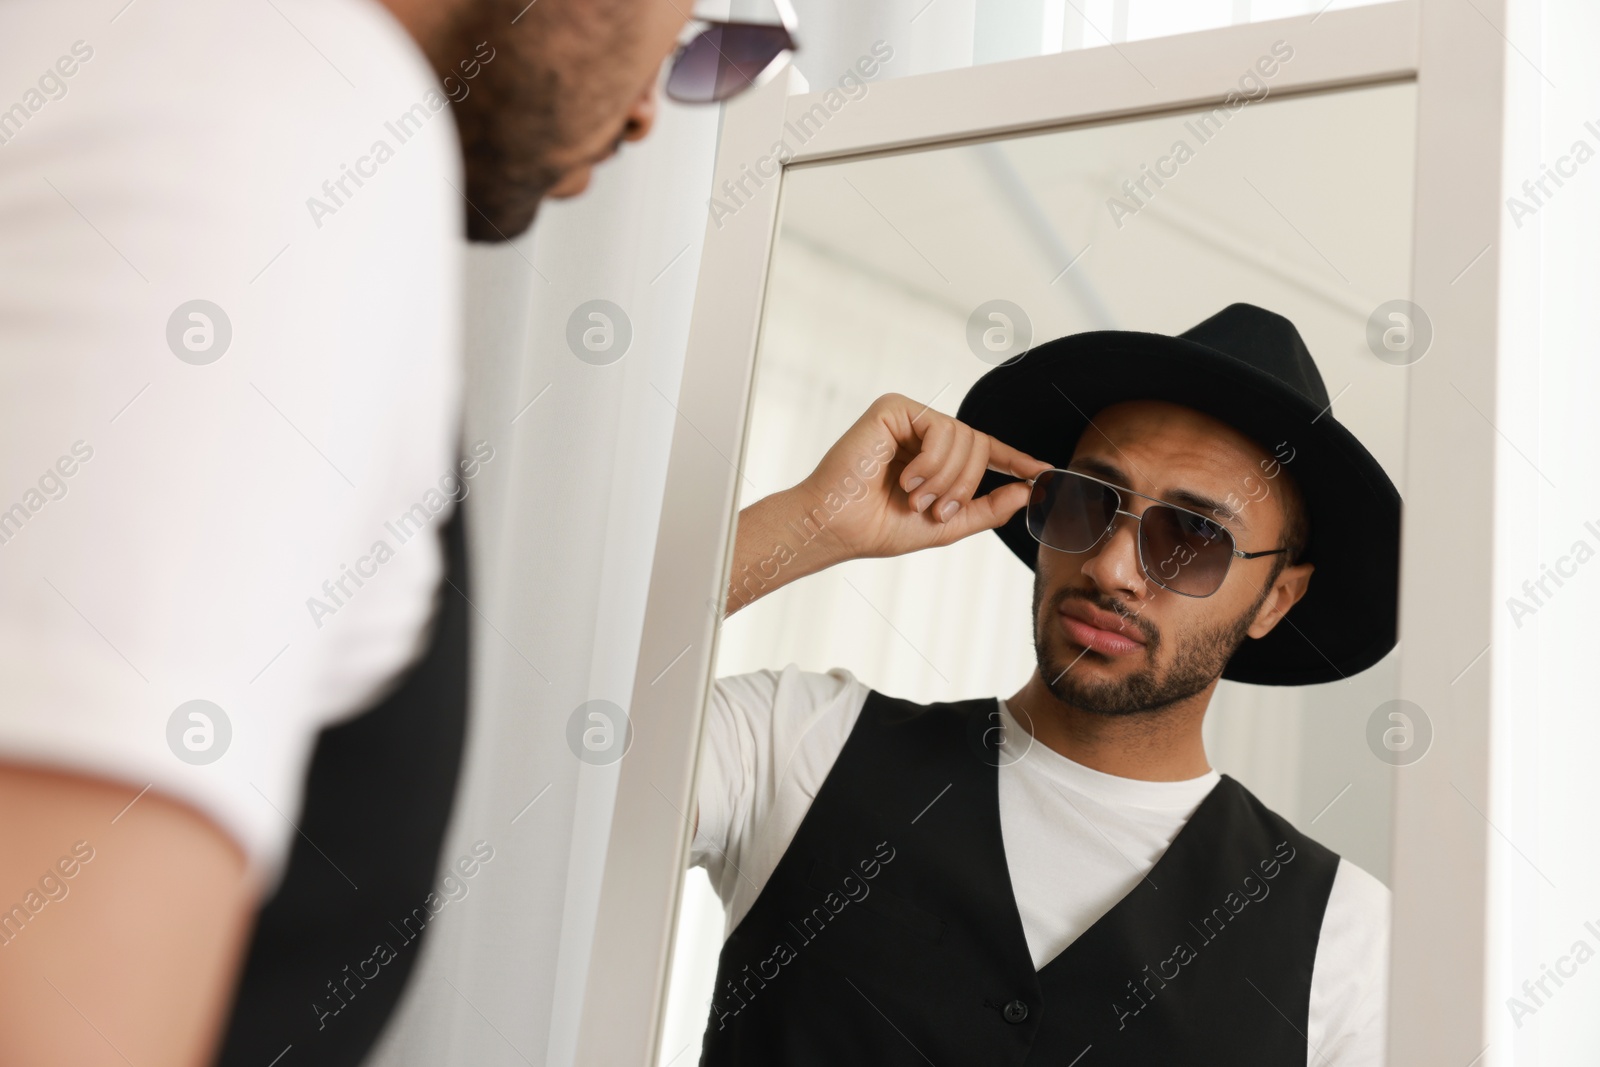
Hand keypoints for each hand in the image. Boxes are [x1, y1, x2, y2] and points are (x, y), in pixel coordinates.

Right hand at [792, 392, 1051, 562]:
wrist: (837, 526)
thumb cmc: (878, 527)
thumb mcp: (945, 525)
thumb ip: (986, 509)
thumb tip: (1028, 492)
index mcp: (935, 457)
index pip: (985, 451)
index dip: (1017, 461)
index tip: (1046, 473)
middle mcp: (923, 432)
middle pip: (979, 446)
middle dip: (964, 484)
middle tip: (934, 508)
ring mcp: (909, 417)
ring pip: (964, 438)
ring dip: (945, 478)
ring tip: (913, 496)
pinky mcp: (894, 408)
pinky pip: (940, 427)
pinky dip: (931, 460)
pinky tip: (904, 477)